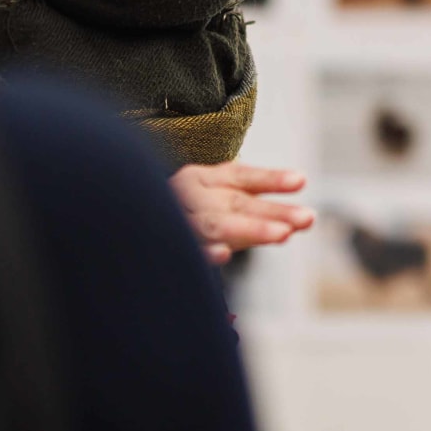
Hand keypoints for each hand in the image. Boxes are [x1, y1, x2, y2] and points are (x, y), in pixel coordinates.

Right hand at [170, 163, 314, 264]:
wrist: (123, 222)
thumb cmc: (183, 214)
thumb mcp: (212, 201)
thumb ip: (250, 205)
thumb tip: (297, 213)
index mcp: (201, 178)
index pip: (241, 176)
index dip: (270, 179)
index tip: (301, 180)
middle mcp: (189, 194)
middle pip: (236, 203)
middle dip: (273, 212)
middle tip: (307, 218)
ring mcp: (176, 219)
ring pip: (217, 224)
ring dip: (251, 229)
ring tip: (283, 234)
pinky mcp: (165, 245)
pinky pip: (188, 248)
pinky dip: (205, 252)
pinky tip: (224, 254)